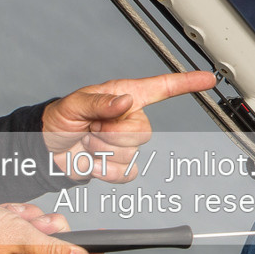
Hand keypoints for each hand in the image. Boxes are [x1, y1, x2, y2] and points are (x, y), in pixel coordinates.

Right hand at [0, 202, 101, 253]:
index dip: (91, 252)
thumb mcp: (21, 237)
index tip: (102, 236)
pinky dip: (13, 220)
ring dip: (26, 220)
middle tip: (29, 222)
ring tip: (8, 219)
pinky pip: (19, 231)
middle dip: (46, 227)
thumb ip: (55, 250)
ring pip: (37, 234)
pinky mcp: (0, 252)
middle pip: (56, 248)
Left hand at [43, 71, 216, 179]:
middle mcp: (130, 118)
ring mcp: (126, 143)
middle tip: (90, 128)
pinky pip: (126, 174)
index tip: (208, 79)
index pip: (162, 88)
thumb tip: (125, 101)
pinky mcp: (119, 165)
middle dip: (111, 135)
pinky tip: (93, 162)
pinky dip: (105, 172)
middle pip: (143, 133)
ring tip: (87, 142)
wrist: (47, 149)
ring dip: (103, 153)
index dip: (186, 83)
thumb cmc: (59, 118)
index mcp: (125, 96)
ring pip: (132, 155)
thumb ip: (99, 102)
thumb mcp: (74, 105)